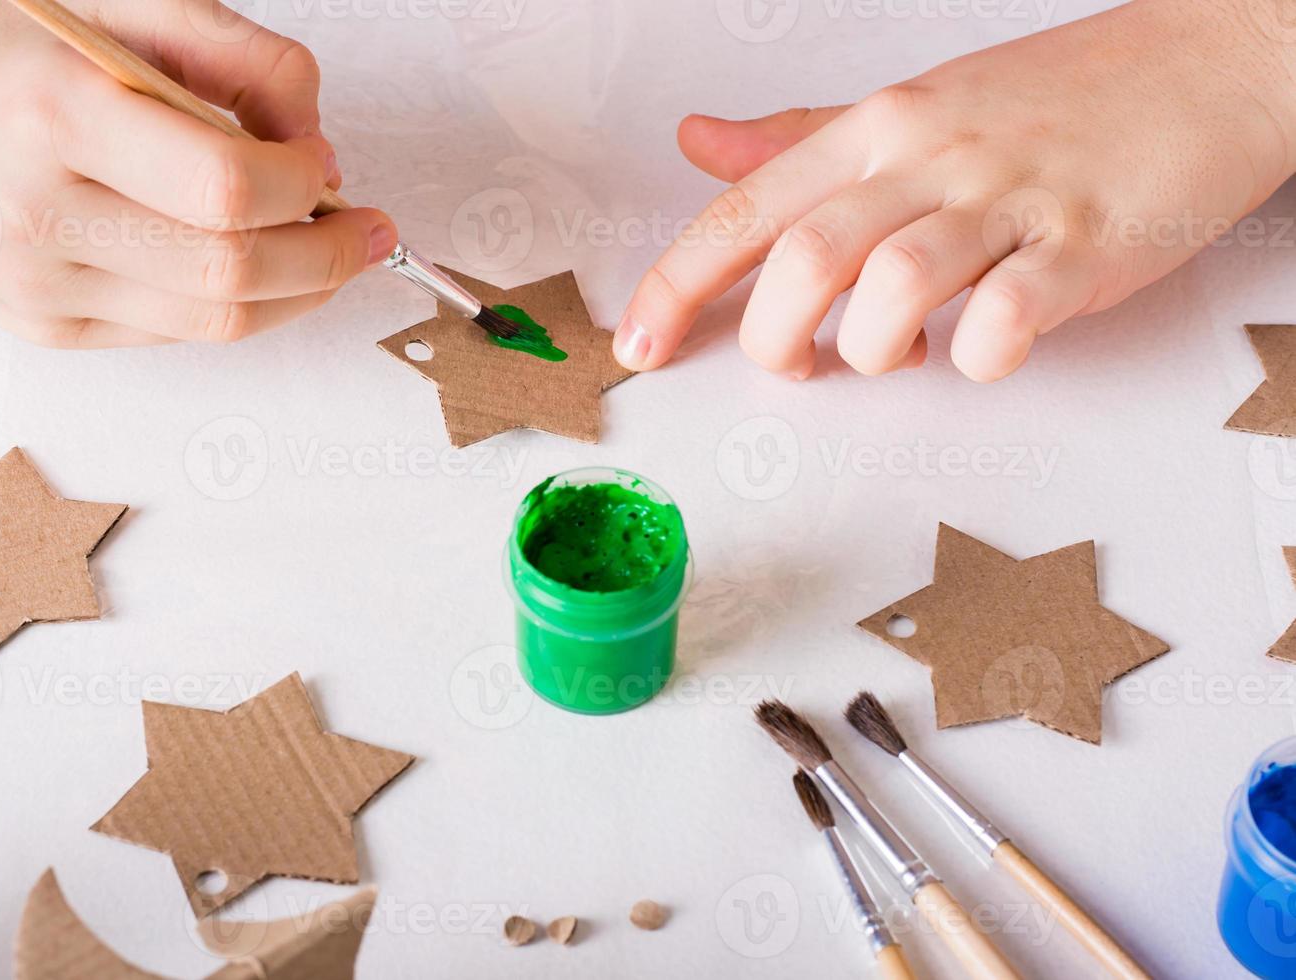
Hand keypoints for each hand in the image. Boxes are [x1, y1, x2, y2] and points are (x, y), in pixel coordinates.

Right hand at [0, 0, 395, 347]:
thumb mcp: (113, 5)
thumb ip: (234, 56)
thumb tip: (319, 146)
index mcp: (52, 112)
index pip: (226, 188)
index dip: (305, 186)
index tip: (328, 166)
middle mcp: (36, 214)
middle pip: (232, 273)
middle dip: (328, 257)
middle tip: (370, 231)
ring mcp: (36, 288)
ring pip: (214, 322)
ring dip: (299, 291)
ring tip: (328, 251)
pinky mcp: (43, 330)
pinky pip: (174, 332)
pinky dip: (235, 302)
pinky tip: (252, 266)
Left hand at [615, 0, 1295, 381]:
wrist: (1205, 63)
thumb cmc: (1053, 100)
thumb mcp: (911, 107)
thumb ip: (798, 139)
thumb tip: (702, 146)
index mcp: (877, 128)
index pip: (745, 211)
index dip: (676, 285)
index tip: (639, 346)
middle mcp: (930, 159)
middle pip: (803, 260)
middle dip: (774, 339)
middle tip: (798, 364)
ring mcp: (1009, 202)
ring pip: (892, 289)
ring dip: (873, 352)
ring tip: (901, 351)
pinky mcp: (1085, 247)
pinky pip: (1006, 322)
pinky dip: (978, 359)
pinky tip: (982, 346)